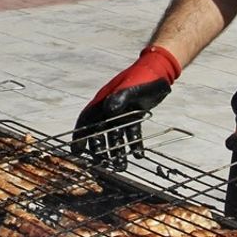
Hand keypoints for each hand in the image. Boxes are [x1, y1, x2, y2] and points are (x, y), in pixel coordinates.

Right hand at [73, 46, 180, 169]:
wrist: (160, 70)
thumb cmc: (143, 76)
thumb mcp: (131, 88)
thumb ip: (120, 99)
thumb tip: (108, 111)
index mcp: (103, 100)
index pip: (86, 120)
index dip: (79, 136)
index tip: (76, 152)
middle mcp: (110, 108)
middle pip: (100, 132)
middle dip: (99, 149)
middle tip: (101, 165)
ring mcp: (122, 112)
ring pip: (117, 135)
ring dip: (118, 150)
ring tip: (120, 166)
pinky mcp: (135, 114)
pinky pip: (132, 132)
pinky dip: (134, 143)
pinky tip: (138, 155)